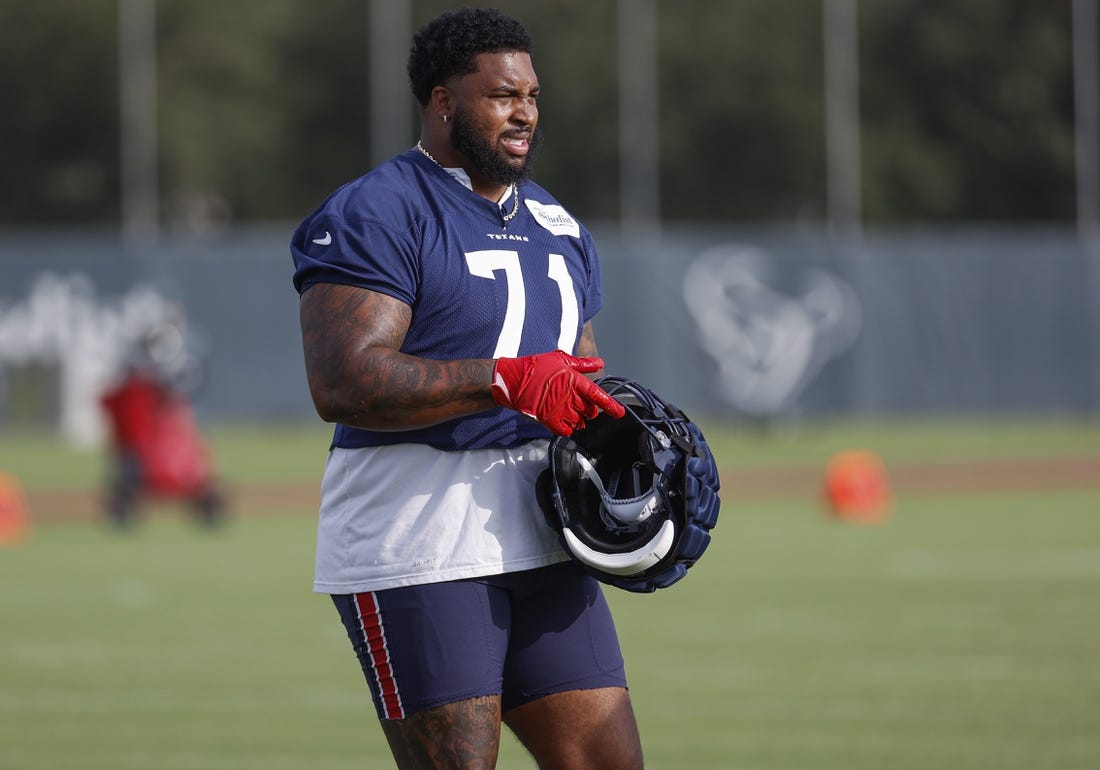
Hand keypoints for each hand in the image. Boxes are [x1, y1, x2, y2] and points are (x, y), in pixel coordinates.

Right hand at [491, 350, 625, 435]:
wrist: (513, 380)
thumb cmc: (536, 367)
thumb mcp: (561, 359)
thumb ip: (582, 364)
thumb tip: (600, 363)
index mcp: (574, 381)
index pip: (598, 395)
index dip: (611, 406)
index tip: (619, 413)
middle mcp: (569, 396)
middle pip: (590, 412)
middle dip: (589, 411)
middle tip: (580, 406)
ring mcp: (559, 409)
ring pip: (579, 422)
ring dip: (578, 420)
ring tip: (568, 412)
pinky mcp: (548, 420)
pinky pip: (565, 430)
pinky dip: (567, 428)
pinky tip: (562, 421)